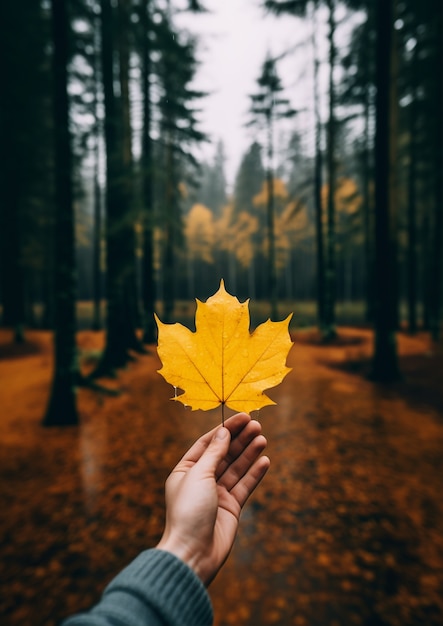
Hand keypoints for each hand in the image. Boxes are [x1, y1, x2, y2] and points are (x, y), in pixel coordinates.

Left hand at [156, 412, 269, 584]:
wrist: (193, 553)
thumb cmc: (188, 512)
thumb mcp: (199, 475)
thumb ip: (214, 453)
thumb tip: (223, 433)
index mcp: (185, 470)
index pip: (208, 443)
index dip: (225, 430)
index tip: (242, 418)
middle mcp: (201, 480)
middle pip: (224, 454)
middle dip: (239, 439)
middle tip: (256, 425)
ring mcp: (217, 494)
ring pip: (236, 468)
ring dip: (249, 453)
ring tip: (262, 438)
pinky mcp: (231, 507)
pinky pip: (244, 485)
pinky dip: (254, 473)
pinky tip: (264, 460)